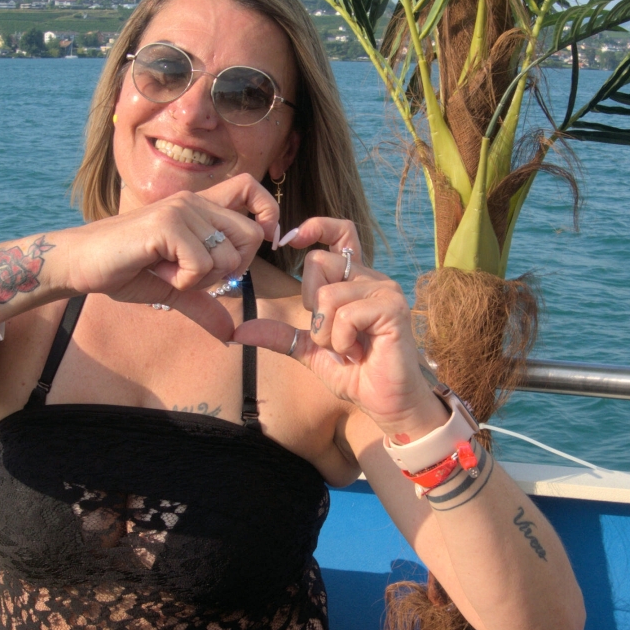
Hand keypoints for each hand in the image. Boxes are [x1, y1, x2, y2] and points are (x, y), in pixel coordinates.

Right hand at [63, 176, 278, 341]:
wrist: (81, 263)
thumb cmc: (124, 269)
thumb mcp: (172, 289)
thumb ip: (204, 303)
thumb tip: (230, 333)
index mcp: (199, 207)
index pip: (250, 190)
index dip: (266, 214)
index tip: (258, 244)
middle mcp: (194, 202)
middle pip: (251, 235)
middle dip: (232, 268)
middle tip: (194, 275)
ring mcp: (181, 210)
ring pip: (227, 256)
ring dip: (200, 279)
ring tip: (167, 270)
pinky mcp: (167, 225)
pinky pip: (202, 264)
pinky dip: (184, 281)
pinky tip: (157, 270)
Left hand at [233, 216, 447, 438]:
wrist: (384, 402)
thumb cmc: (355, 373)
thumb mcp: (308, 350)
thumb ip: (279, 334)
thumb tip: (237, 332)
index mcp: (354, 280)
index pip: (340, 232)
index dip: (316, 227)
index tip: (290, 241)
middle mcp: (372, 278)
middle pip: (319, 262)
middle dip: (311, 304)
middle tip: (331, 333)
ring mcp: (385, 290)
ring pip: (328, 294)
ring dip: (326, 332)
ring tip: (347, 348)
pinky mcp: (392, 309)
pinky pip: (346, 314)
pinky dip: (341, 339)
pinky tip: (357, 352)